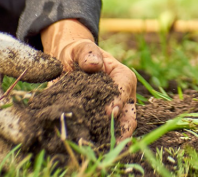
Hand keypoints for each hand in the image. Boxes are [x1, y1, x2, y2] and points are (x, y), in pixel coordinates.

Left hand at [41, 19, 136, 139]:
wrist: (67, 63)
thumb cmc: (78, 53)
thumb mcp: (81, 48)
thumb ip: (87, 53)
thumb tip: (93, 64)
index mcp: (122, 76)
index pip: (125, 89)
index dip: (119, 101)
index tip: (110, 112)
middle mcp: (121, 97)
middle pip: (129, 115)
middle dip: (123, 129)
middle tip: (111, 140)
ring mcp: (112, 111)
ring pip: (119, 129)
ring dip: (111, 139)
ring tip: (100, 149)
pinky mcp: (99, 121)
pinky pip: (103, 134)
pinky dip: (98, 142)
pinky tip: (89, 149)